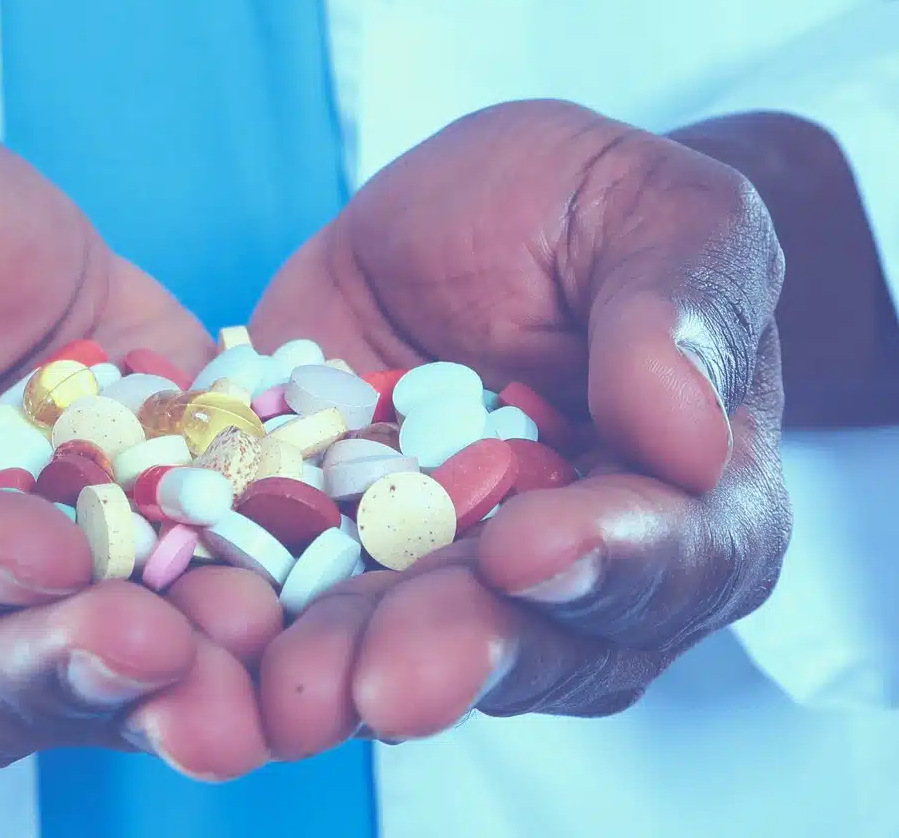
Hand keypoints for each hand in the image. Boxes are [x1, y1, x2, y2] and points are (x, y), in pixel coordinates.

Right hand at [0, 98, 273, 774]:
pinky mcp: (113, 582)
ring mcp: (4, 610)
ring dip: (161, 693)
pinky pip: (171, 635)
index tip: (39, 553)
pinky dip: (236, 646)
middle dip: (60, 667)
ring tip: (248, 670)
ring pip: (67, 691)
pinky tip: (306, 631)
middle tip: (157, 646)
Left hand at [249, 100, 790, 754]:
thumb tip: (691, 437)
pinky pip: (295, 597)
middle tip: (389, 684)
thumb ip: (681, 310)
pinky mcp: (336, 548)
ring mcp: (450, 572)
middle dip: (459, 655)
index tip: (530, 554)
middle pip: (538, 635)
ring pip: (412, 642)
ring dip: (351, 669)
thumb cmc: (595, 205)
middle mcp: (578, 571)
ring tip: (293, 692)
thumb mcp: (662, 213)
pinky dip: (254, 623)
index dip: (606, 563)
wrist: (468, 208)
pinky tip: (204, 633)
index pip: (675, 553)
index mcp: (693, 499)